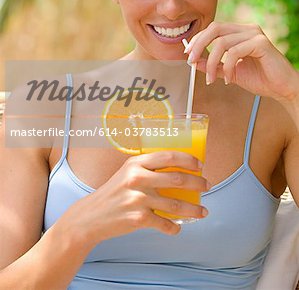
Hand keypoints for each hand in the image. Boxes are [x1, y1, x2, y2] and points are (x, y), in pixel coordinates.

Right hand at [63, 151, 208, 246]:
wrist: (90, 217)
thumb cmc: (113, 193)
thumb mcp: (127, 173)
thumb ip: (148, 169)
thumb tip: (179, 171)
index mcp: (136, 163)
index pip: (169, 156)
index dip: (188, 160)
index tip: (200, 165)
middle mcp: (137, 178)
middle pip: (177, 179)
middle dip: (198, 183)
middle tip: (207, 185)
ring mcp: (138, 199)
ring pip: (176, 204)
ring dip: (194, 209)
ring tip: (203, 211)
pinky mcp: (138, 218)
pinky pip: (165, 223)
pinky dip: (174, 227)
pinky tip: (177, 227)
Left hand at [185, 21, 298, 101]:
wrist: (282, 88)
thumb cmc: (260, 78)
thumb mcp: (230, 72)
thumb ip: (214, 65)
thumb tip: (195, 61)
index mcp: (239, 32)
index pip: (213, 28)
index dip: (198, 40)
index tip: (188, 55)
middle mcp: (247, 29)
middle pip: (215, 29)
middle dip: (199, 45)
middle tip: (191, 62)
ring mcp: (254, 34)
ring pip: (222, 43)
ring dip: (212, 63)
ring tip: (211, 79)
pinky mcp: (261, 43)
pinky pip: (235, 52)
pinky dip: (228, 67)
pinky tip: (229, 79)